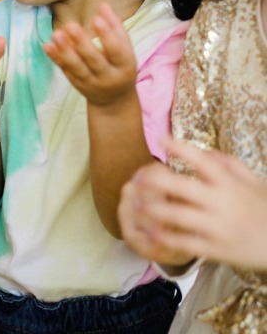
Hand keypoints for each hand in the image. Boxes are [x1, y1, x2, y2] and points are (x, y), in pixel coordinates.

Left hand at [43, 4, 136, 106]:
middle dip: (82, 43)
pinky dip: (56, 59)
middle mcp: (108, 76)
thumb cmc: (120, 66)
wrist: (114, 100)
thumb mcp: (125, 49)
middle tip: (70, 25)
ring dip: (65, 51)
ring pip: (77, 68)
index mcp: (125, 66)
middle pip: (94, 60)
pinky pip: (65, 71)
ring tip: (56, 34)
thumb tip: (103, 5)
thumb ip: (115, 27)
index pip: (116, 50)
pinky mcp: (76, 84)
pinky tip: (47, 45)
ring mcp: (91, 83)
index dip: (107, 35)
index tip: (95, 19)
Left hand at [119, 138, 266, 270]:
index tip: (161, 139)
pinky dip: (164, 238)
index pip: (203, 161)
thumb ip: (231, 165)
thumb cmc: (266, 210)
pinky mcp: (215, 249)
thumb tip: (205, 151)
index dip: (181, 148)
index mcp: (229, 184)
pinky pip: (184, 243)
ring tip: (135, 205)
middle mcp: (221, 203)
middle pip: (182, 188)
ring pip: (177, 216)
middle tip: (137, 178)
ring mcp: (217, 227)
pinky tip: (150, 231)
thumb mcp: (256, 183)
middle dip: (155, 181)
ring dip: (153, 210)